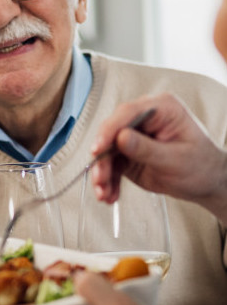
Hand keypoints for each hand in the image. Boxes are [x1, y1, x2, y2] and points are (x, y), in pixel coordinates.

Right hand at [90, 93, 226, 221]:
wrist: (206, 183)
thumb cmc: (202, 166)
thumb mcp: (176, 158)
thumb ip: (147, 148)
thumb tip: (121, 138)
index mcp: (162, 109)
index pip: (127, 113)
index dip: (109, 130)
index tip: (99, 148)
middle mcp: (144, 120)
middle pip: (111, 133)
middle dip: (103, 159)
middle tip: (100, 178)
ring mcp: (133, 137)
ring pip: (107, 152)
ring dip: (102, 174)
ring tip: (104, 192)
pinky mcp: (127, 154)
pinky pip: (110, 166)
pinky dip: (108, 182)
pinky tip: (110, 194)